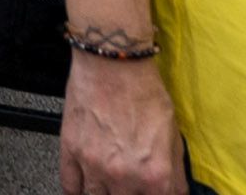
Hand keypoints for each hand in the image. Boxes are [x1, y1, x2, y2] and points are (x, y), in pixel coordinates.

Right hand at [58, 50, 187, 194]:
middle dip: (130, 194)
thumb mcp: (173, 134)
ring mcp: (94, 166)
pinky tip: (84, 189)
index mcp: (155, 175)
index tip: (153, 192)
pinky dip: (76, 191)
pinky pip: (70, 186)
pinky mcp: (71, 151)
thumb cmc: (143, 91)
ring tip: (110, 187)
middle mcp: (124, 176)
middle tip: (130, 185)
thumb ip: (175, 171)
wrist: (114, 63)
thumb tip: (175, 191)